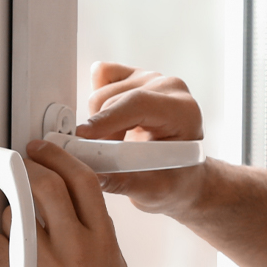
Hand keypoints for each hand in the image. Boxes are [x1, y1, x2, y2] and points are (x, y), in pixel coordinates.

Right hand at [74, 61, 206, 216]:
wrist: (181, 174)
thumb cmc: (174, 181)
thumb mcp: (152, 191)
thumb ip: (122, 183)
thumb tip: (91, 172)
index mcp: (183, 111)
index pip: (138, 104)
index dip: (106, 120)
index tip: (83, 138)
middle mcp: (168, 87)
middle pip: (114, 100)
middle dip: (99, 132)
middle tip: (103, 159)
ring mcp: (151, 77)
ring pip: (102, 93)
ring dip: (98, 123)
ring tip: (114, 145)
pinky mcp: (135, 75)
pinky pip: (101, 75)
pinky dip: (97, 102)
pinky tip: (110, 122)